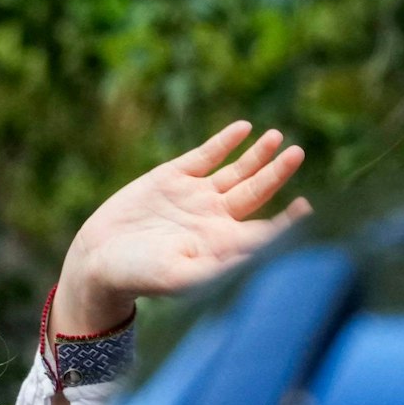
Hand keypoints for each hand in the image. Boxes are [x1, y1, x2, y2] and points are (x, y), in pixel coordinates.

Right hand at [55, 122, 310, 334]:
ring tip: (276, 138)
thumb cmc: (139, 276)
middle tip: (297, 153)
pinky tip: (242, 128)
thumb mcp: (182, 277)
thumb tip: (259, 256)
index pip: (267, 229)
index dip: (289, 220)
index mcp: (224, 243)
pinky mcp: (171, 178)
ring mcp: (194, 195)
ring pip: (236, 170)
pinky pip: (204, 156)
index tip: (305, 207)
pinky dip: (224, 142)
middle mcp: (215, 217)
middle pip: (257, 191)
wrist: (97, 260)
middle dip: (277, 172)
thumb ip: (220, 267)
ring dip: (257, 154)